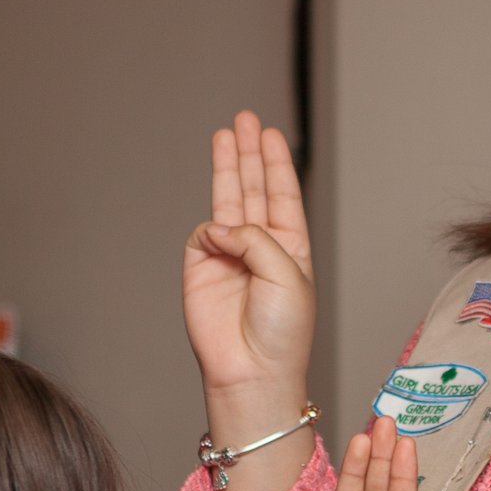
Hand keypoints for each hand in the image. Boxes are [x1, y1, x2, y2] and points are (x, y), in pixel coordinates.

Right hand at [183, 111, 315, 399]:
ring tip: (226, 134)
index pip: (282, 195)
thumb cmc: (281, 331)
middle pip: (254, 189)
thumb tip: (221, 226)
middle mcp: (259, 247)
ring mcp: (229, 256)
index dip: (276, 163)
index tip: (271, 134)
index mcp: (290, 248)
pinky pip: (203, 234)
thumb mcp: (287, 275)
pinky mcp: (200, 267)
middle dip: (249, 154)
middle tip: (245, 120)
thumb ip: (257, 239)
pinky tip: (220, 236)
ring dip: (228, 167)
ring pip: (228, 200)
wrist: (251, 370)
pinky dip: (212, 230)